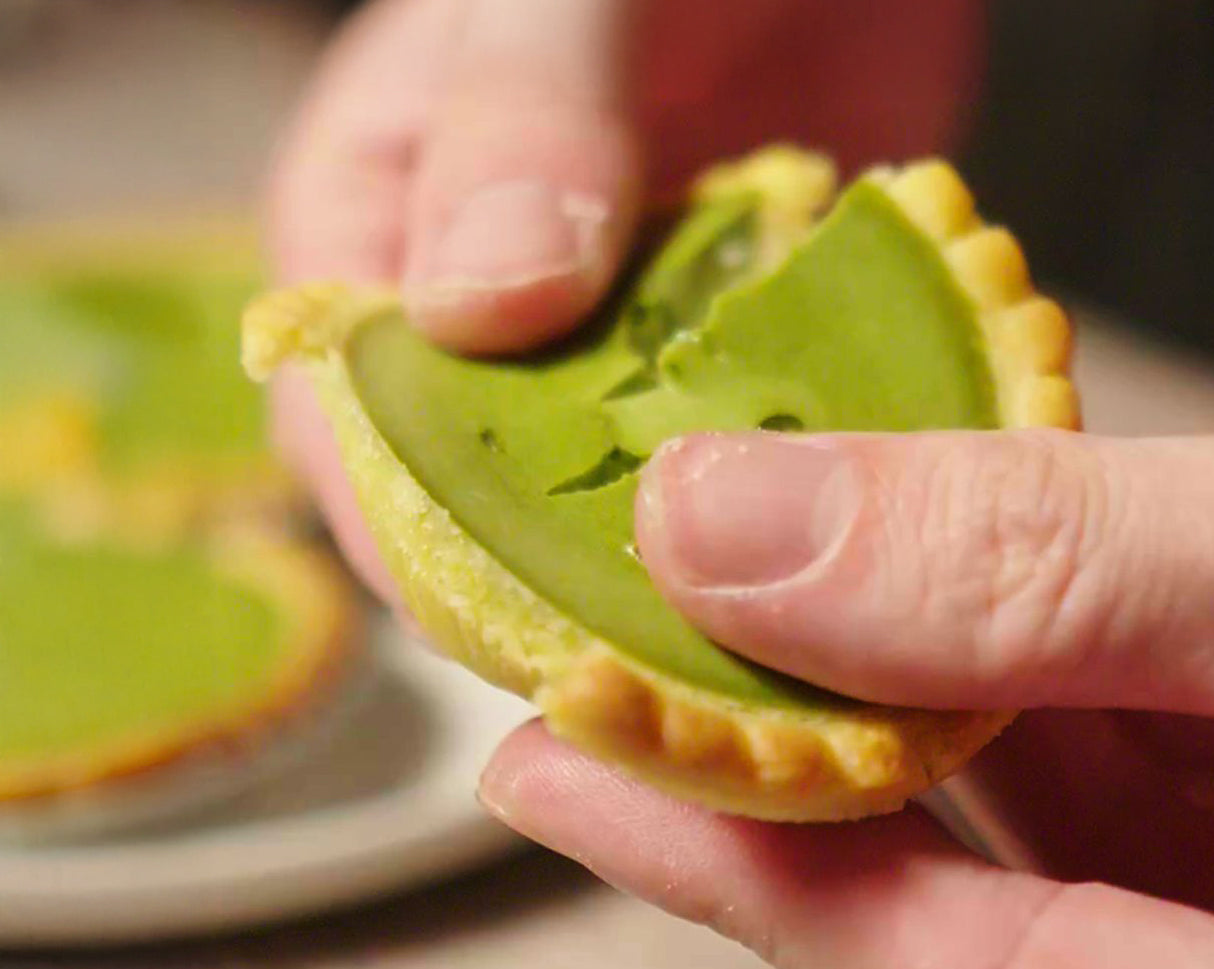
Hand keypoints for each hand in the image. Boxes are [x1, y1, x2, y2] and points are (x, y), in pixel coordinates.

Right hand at [265, 0, 982, 598]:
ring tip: (771, 613)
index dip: (426, 537)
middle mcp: (485, 306)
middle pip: (493, 495)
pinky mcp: (729, 336)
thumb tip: (474, 312)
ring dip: (689, 548)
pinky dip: (781, 483)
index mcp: (377, 227)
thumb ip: (518, 118)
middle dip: (570, 576)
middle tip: (674, 652)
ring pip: (623, 488)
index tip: (530, 618)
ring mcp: (615, 329)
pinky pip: (737, 442)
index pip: (356, 431)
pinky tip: (845, 522)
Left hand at [480, 390, 1213, 965]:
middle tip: (592, 662)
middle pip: (964, 902)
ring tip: (718, 587)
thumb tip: (749, 523)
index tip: (556, 757)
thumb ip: (1064, 564)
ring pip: (1030, 813)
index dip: (734, 865)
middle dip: (778, 764)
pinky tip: (912, 562)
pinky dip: (1010, 649)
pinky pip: (1119, 749)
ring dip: (881, 689)